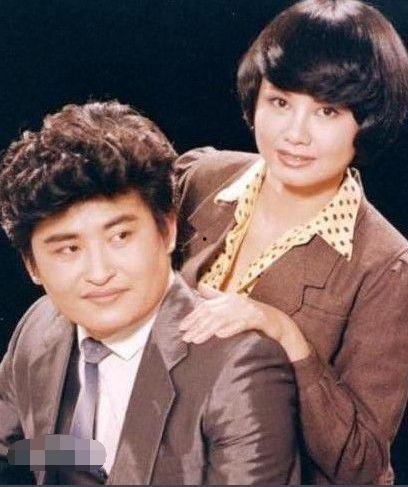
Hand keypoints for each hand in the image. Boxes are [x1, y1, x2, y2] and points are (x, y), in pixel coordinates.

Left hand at [180, 282, 310, 361]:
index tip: (182, 326)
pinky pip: (241, 324)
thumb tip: (199, 289)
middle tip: (185, 336)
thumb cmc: (252, 316)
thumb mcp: (234, 306)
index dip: (193, 316)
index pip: (206, 306)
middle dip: (196, 325)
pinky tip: (220, 336)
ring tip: (196, 340)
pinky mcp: (258, 319)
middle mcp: (236, 302)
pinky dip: (230, 329)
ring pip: (223, 320)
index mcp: (229, 298)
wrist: (278, 322)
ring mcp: (247, 310)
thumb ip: (217, 298)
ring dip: (207, 330)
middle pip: (212, 313)